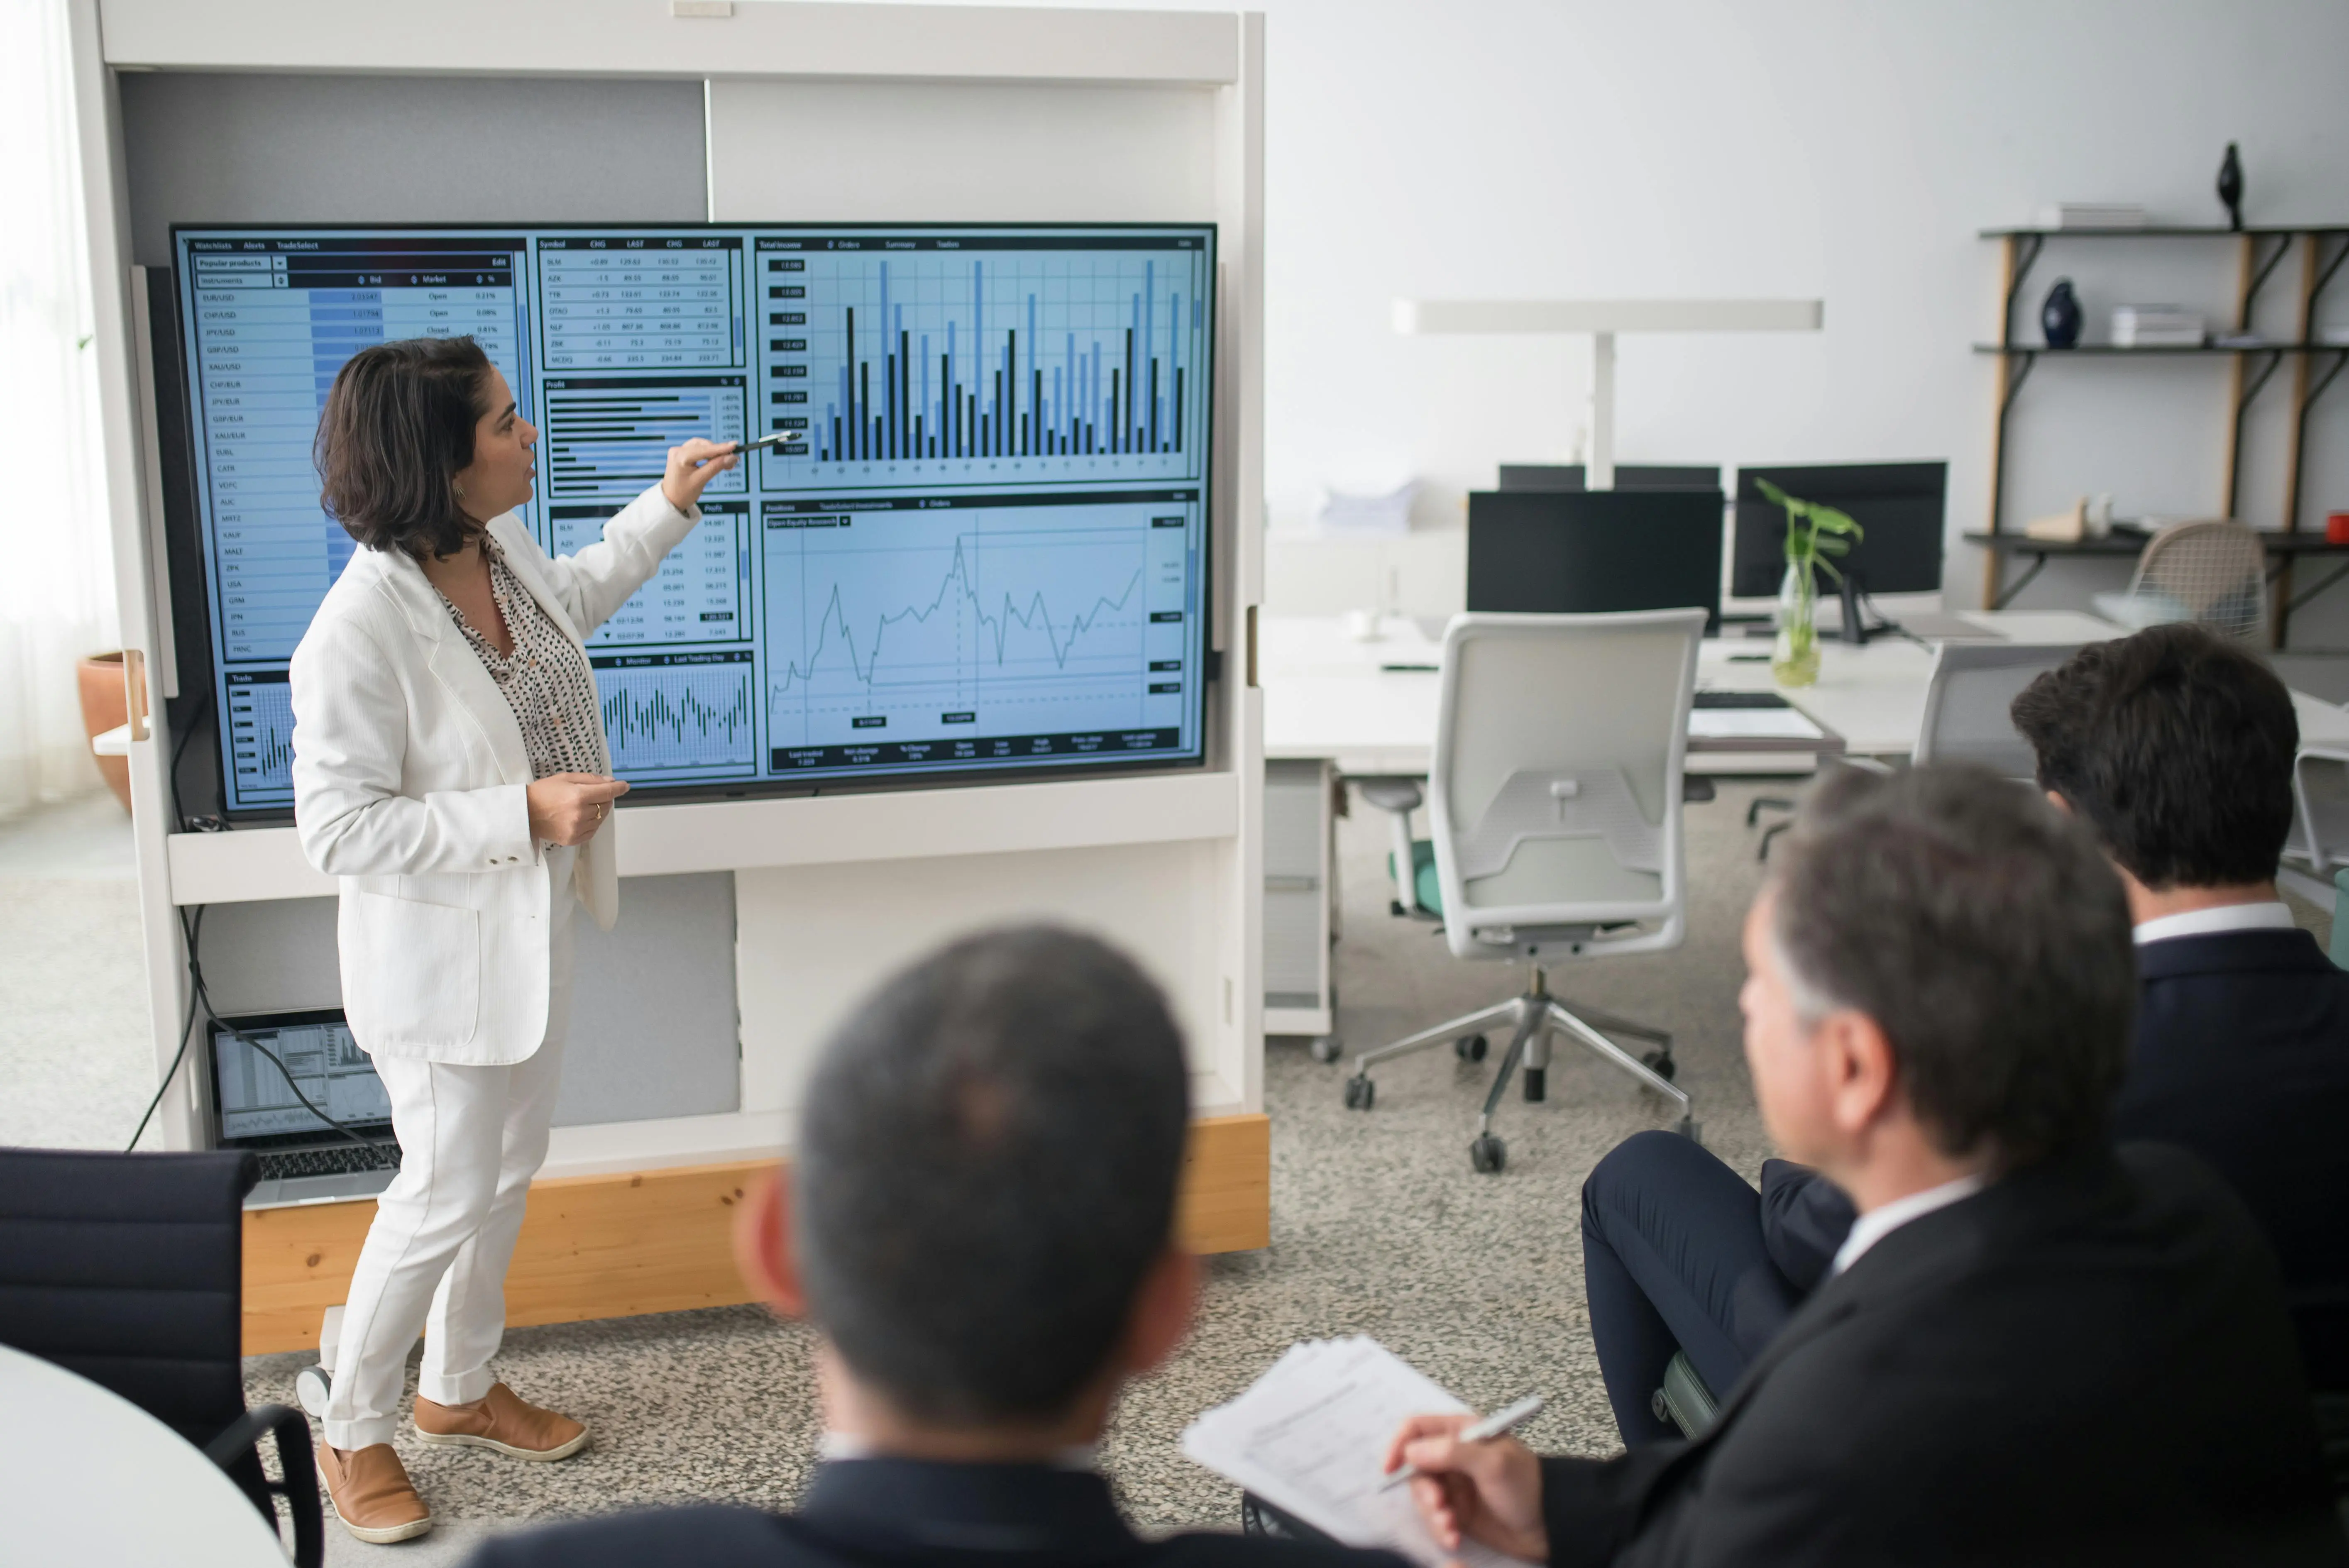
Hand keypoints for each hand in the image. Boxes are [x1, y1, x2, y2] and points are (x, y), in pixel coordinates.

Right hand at [526, 773, 628, 846]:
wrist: (524, 813)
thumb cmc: (542, 793)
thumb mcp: (565, 778)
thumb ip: (590, 779)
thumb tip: (610, 781)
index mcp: (578, 796)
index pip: (608, 792)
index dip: (619, 788)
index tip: (625, 786)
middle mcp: (580, 814)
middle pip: (606, 805)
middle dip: (603, 798)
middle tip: (591, 794)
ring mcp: (577, 829)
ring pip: (601, 818)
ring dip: (598, 811)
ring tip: (582, 805)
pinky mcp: (573, 839)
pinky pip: (593, 830)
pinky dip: (591, 823)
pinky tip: (580, 816)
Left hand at [660, 437, 739, 511]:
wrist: (671, 500)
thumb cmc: (683, 493)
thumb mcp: (701, 480)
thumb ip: (716, 466)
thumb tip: (732, 457)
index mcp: (680, 457)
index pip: (705, 450)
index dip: (721, 448)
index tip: (735, 445)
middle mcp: (678, 451)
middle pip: (703, 445)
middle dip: (718, 451)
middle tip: (732, 460)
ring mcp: (678, 451)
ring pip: (701, 446)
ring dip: (714, 452)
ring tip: (725, 462)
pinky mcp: (681, 454)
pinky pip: (697, 450)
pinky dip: (707, 454)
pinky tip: (715, 460)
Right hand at [1384, 1415, 1548, 1563]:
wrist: (1551, 1525)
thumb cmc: (1527, 1486)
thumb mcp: (1493, 1464)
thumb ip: (1451, 1452)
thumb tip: (1411, 1451)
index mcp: (1461, 1432)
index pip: (1417, 1428)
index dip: (1398, 1444)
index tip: (1389, 1468)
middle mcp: (1453, 1456)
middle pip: (1415, 1467)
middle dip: (1423, 1491)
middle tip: (1440, 1507)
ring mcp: (1455, 1485)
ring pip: (1422, 1496)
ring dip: (1432, 1515)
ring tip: (1451, 1528)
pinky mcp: (1457, 1511)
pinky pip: (1434, 1518)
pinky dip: (1440, 1529)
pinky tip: (1455, 1538)